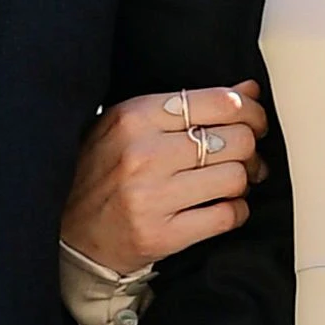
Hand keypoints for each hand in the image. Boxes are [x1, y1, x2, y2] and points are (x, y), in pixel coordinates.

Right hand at [62, 81, 266, 273]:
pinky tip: (222, 207)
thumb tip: (249, 89)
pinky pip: (227, 216)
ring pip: (236, 177)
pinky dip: (236, 211)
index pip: (218, 102)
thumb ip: (187, 105)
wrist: (70, 233)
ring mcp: (152, 197)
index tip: (254, 121)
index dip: (250, 110)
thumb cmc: (102, 172)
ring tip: (233, 182)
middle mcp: (143, 154)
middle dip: (251, 148)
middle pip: (236, 139)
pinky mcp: (163, 235)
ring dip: (244, 181)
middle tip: (248, 156)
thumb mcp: (131, 126)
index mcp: (134, 117)